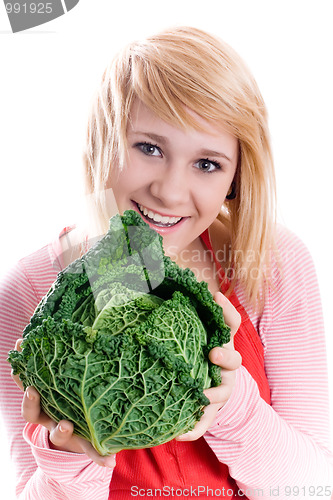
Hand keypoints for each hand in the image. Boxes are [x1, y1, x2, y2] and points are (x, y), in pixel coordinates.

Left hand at [11, 340, 115, 467]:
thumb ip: (99, 451)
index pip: (59, 432)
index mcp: (61, 428)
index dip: (61, 430)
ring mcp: (41, 399)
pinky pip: (25, 372)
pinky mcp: (37, 382)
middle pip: (34, 412)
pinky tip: (21, 341)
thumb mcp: (91, 440)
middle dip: (32, 404)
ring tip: (19, 364)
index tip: (66, 425)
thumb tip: (112, 464)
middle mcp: (47, 414)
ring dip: (21, 378)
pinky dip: (22, 359)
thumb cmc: (84, 428)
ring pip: (26, 391)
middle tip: (33, 392)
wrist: (69, 420)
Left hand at [175, 292, 241, 440]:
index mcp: (218, 343)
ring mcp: (220, 390)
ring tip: (202, 397)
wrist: (207, 391)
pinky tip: (178, 435)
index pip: (230, 324)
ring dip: (214, 394)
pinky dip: (193, 430)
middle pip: (234, 360)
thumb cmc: (193, 356)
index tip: (214, 296)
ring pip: (224, 392)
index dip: (226, 310)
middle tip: (212, 353)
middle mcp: (223, 366)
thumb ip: (176, 317)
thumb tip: (149, 280)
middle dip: (225, 357)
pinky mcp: (211, 412)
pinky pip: (204, 424)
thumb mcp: (190, 336)